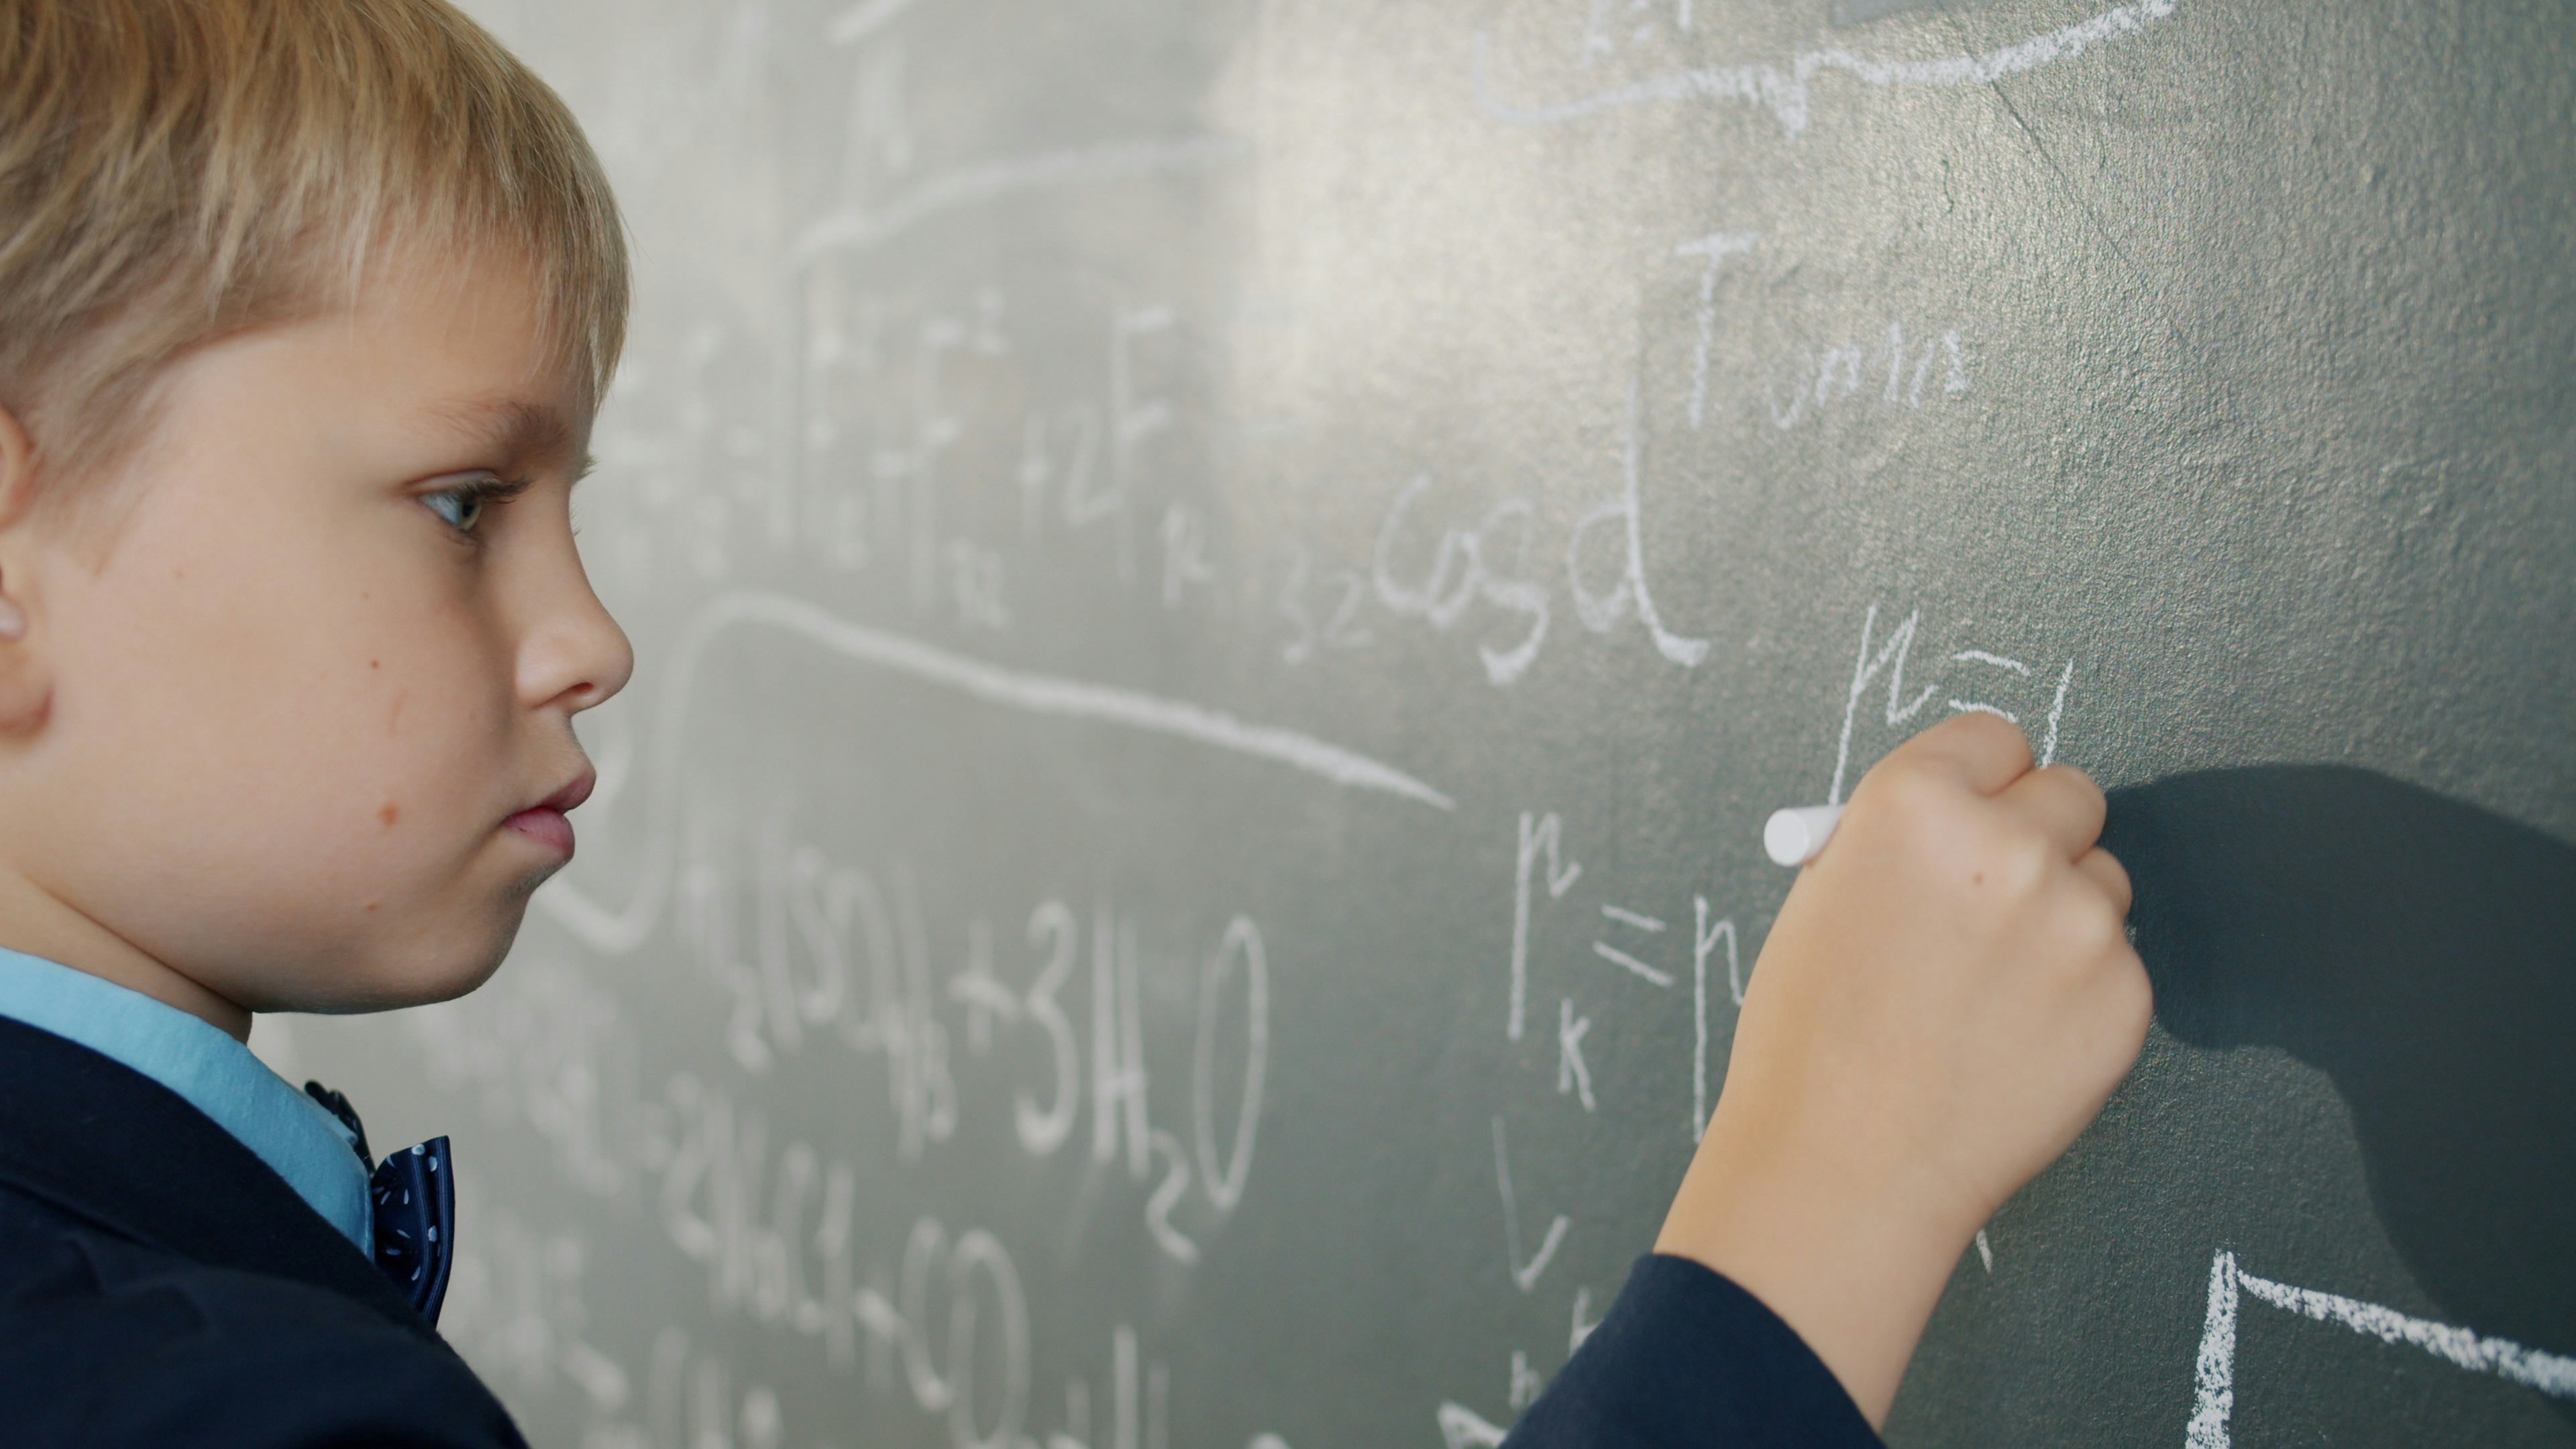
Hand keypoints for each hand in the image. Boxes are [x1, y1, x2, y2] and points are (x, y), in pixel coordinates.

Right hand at [1654, 712, 2147, 1425]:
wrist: (1843, 1167)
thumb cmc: (1811, 1038)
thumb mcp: (1827, 897)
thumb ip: (1907, 841)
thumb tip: (1970, 818)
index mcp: (1915, 803)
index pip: (1995, 738)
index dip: (1979, 783)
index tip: (1970, 821)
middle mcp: (2009, 844)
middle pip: (2071, 793)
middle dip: (2038, 836)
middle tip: (1993, 904)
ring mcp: (2077, 922)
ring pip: (2103, 881)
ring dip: (2064, 917)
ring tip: (1991, 990)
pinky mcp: (2124, 997)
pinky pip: (2117, 965)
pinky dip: (2079, 995)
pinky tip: (2015, 1040)